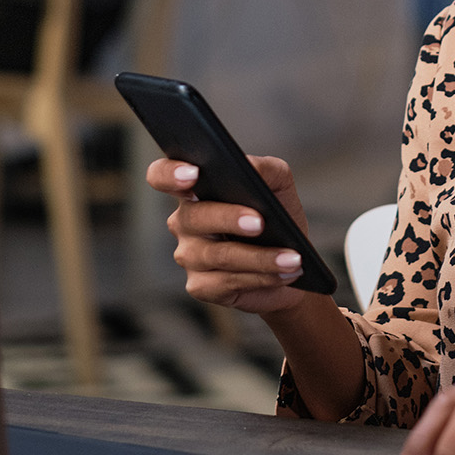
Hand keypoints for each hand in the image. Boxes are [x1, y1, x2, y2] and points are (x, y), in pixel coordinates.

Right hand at [146, 154, 315, 315]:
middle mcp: (184, 221)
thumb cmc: (279, 218)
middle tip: (259, 222)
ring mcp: (189, 255)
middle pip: (194, 216)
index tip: (193, 175)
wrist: (292, 262)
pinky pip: (227, 282)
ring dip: (260, 257)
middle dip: (229, 218)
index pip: (163, 175)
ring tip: (292, 257)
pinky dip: (260, 277)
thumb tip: (250, 167)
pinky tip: (284, 273)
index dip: (170, 174)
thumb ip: (265, 169)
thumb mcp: (279, 186)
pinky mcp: (200, 286)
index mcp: (195, 190)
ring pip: (218, 254)